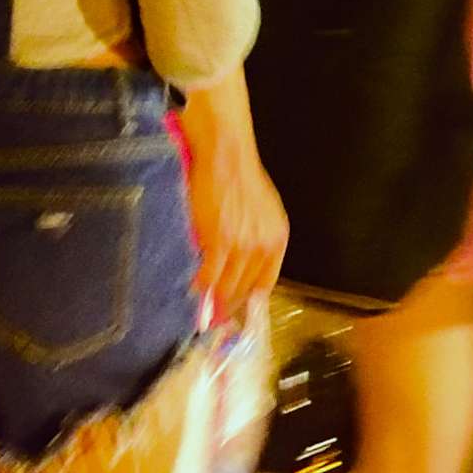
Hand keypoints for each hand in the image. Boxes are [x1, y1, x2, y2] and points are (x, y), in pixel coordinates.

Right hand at [190, 112, 287, 327]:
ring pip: (227, 286)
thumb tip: (239, 269)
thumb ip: (255, 241)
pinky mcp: (220, 242)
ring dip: (213, 300)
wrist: (227, 156)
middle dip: (228, 305)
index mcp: (278, 238)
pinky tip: (194, 288)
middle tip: (214, 317)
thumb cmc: (240, 180)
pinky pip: (209, 276)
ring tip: (202, 308)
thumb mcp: (261, 213)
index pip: (265, 283)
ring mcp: (243, 245)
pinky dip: (200, 286)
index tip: (237, 313)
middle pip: (245, 289)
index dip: (250, 302)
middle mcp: (265, 245)